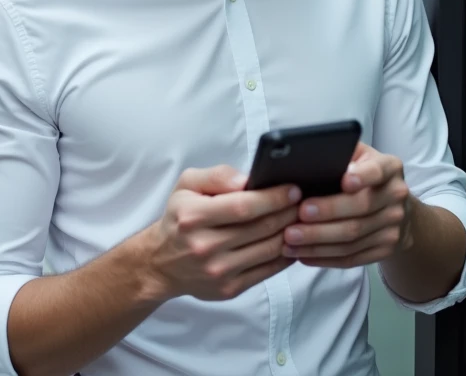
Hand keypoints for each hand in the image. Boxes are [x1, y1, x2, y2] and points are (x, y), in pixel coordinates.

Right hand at [140, 165, 300, 301]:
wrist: (161, 263)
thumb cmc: (179, 218)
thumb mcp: (187, 185)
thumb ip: (217, 176)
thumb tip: (247, 181)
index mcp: (193, 217)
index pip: (243, 206)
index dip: (273, 198)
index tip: (293, 189)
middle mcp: (204, 246)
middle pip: (261, 227)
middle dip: (288, 212)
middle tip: (304, 202)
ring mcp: (218, 271)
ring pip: (269, 249)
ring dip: (291, 232)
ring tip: (301, 219)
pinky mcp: (229, 289)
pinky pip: (268, 271)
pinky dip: (285, 255)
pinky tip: (291, 241)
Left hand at [281, 143, 412, 267]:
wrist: (395, 208)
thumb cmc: (364, 177)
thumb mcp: (358, 157)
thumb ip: (340, 155)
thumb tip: (303, 160)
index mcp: (389, 168)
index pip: (377, 170)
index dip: (362, 176)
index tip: (344, 180)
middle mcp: (395, 196)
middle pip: (360, 208)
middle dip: (327, 212)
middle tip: (298, 214)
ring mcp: (393, 226)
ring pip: (352, 237)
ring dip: (318, 240)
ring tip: (290, 239)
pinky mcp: (385, 249)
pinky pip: (352, 257)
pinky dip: (324, 257)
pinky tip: (303, 254)